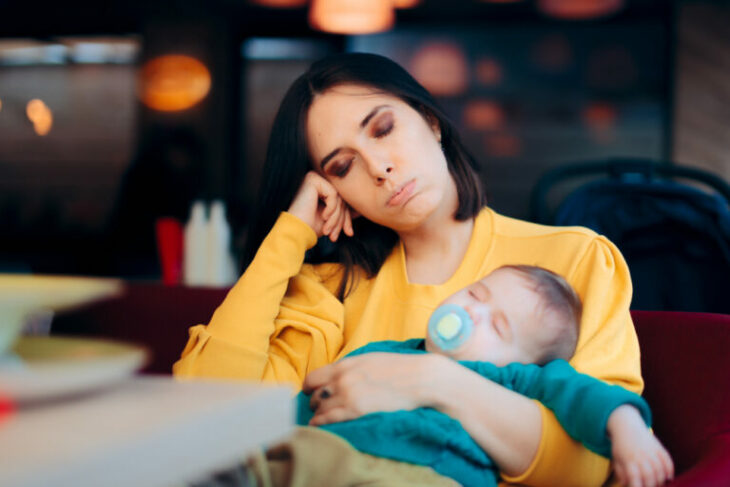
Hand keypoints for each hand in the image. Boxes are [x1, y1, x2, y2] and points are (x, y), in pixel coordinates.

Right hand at [287, 171, 353, 241]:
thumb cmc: (309, 226)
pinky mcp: (313, 179)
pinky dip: (332, 209)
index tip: (349, 233)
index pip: (340, 200)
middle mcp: (316, 180)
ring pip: (339, 197)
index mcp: (319, 188)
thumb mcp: (332, 219)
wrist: (294, 231)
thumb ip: (344, 212)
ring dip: (337, 217)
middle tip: (340, 234)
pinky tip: (324, 217)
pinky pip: (333, 194)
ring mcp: (314, 178)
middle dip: (342, 219)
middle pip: (341, 198)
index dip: (346, 218)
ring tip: (329, 231)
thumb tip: (361, 210)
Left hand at [302, 352, 437, 425]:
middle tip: (318, 407)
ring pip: (320, 408)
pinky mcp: (356, 410)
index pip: (313, 378)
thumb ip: (351, 367)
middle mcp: (342, 379)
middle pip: (315, 394)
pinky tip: (318, 424)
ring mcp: (348, 395)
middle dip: (315, 401)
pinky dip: (320, 422)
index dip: (309, 387)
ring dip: (319, 413)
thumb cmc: (398, 368)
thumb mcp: (369, 360)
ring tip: (320, 417)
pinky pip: (329, 419)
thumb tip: (339, 374)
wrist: (419, 378)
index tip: (310, 392)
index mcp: (345, 365)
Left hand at [608, 405, 673, 486]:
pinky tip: (669, 477)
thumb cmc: (621, 446)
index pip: (634, 477)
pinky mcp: (658, 446)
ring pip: (660, 469)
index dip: (637, 486)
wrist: (626, 426)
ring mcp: (650, 450)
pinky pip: (667, 460)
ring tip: (659, 484)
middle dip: (651, 486)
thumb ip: (621, 473)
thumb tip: (627, 485)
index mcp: (628, 459)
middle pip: (649, 475)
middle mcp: (640, 455)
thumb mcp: (616, 459)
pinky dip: (670, 469)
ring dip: (661, 480)